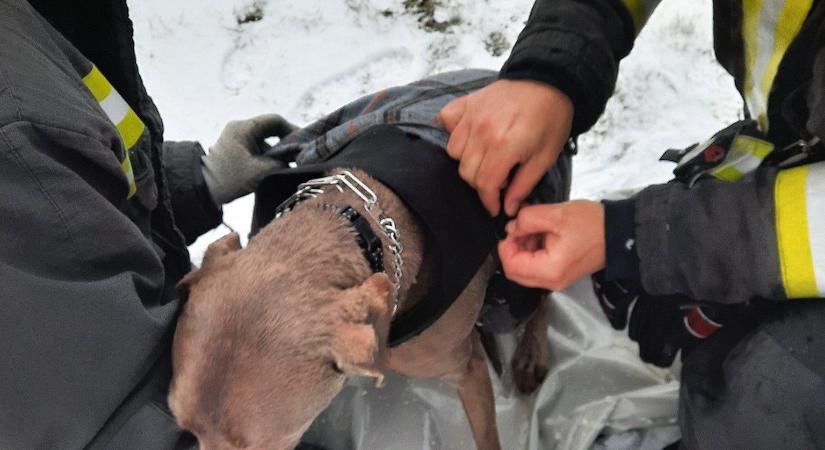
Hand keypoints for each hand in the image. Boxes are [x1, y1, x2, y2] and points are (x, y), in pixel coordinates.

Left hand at [202, 114, 298, 205]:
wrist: (204, 190)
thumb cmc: (230, 179)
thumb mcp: (261, 172)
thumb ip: (282, 162)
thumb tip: (298, 157)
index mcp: (243, 128)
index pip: (274, 120)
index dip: (291, 130)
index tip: (302, 143)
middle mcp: (239, 128)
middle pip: (270, 128)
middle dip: (285, 142)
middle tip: (297, 154)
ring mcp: (237, 137)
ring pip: (265, 139)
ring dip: (276, 151)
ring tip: (285, 164)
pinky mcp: (236, 147)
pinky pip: (257, 146)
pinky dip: (267, 155)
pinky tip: (273, 167)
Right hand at [439, 79, 572, 215]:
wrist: (549, 79)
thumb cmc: (551, 118)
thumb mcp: (545, 157)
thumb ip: (523, 185)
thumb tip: (508, 208)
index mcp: (504, 146)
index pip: (485, 185)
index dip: (489, 202)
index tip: (495, 207)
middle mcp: (482, 131)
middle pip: (467, 172)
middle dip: (481, 184)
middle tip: (499, 180)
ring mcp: (471, 115)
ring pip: (454, 152)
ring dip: (468, 161)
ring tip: (487, 159)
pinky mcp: (467, 103)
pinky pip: (446, 123)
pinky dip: (454, 133)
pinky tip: (470, 137)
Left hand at [498, 201, 604, 290]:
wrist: (620, 233)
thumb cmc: (592, 224)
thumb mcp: (557, 215)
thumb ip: (527, 220)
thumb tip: (511, 228)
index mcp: (550, 270)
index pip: (511, 266)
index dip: (506, 246)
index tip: (513, 228)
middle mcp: (551, 282)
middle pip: (515, 271)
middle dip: (513, 247)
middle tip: (523, 227)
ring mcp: (556, 281)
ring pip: (524, 269)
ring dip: (523, 248)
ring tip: (535, 227)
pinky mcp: (560, 275)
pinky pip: (536, 267)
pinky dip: (533, 251)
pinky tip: (542, 233)